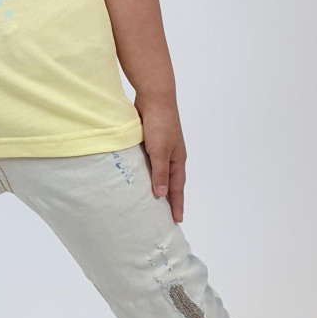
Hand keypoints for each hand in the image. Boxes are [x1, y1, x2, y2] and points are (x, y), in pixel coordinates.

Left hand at [135, 94, 185, 223]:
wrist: (154, 97)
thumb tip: (161, 194)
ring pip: (158, 172)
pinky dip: (146, 172)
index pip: (177, 188)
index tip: (177, 220)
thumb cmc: (160, 123)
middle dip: (168, 198)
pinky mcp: (150, 141)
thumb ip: (160, 173)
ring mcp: (161, 148)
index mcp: (177, 160)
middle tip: (164, 216)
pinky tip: (138, 177)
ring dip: (156, 185)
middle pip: (170, 182)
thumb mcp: (160, 151)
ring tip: (150, 200)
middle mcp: (171, 155)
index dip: (176, 205)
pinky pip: (149, 162)